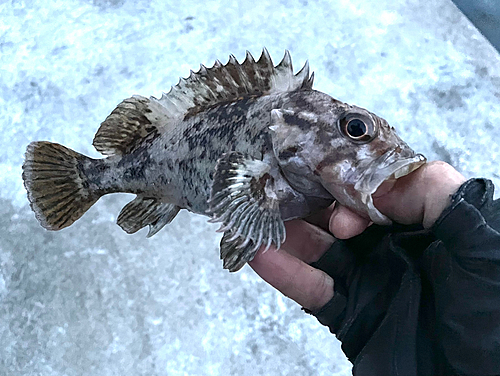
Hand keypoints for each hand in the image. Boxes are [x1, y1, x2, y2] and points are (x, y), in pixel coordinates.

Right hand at [248, 161, 465, 310]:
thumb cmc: (495, 313)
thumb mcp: (481, 242)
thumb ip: (434, 194)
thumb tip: (371, 183)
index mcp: (425, 223)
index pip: (375, 187)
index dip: (346, 178)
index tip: (324, 176)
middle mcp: (392, 247)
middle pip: (338, 214)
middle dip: (305, 198)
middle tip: (271, 183)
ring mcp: (369, 280)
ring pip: (318, 250)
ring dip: (286, 232)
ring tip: (254, 212)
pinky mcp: (351, 316)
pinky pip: (313, 291)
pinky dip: (285, 274)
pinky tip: (260, 254)